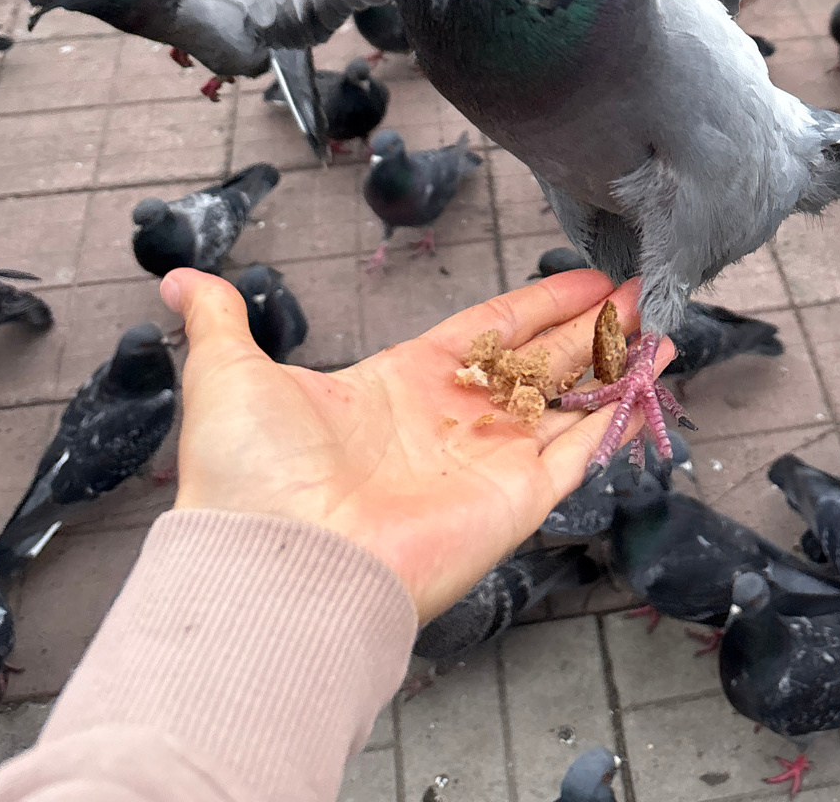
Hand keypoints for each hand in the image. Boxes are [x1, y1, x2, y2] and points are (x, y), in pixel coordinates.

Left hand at [159, 266, 669, 621]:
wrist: (276, 562)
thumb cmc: (251, 477)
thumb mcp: (229, 374)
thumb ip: (220, 320)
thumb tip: (178, 278)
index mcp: (400, 385)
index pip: (490, 331)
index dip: (538, 303)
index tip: (583, 277)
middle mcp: (453, 421)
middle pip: (541, 360)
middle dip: (592, 326)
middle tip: (640, 292)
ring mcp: (489, 461)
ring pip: (570, 399)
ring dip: (615, 362)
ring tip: (661, 324)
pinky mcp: (516, 499)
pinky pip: (580, 449)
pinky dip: (617, 415)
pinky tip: (648, 380)